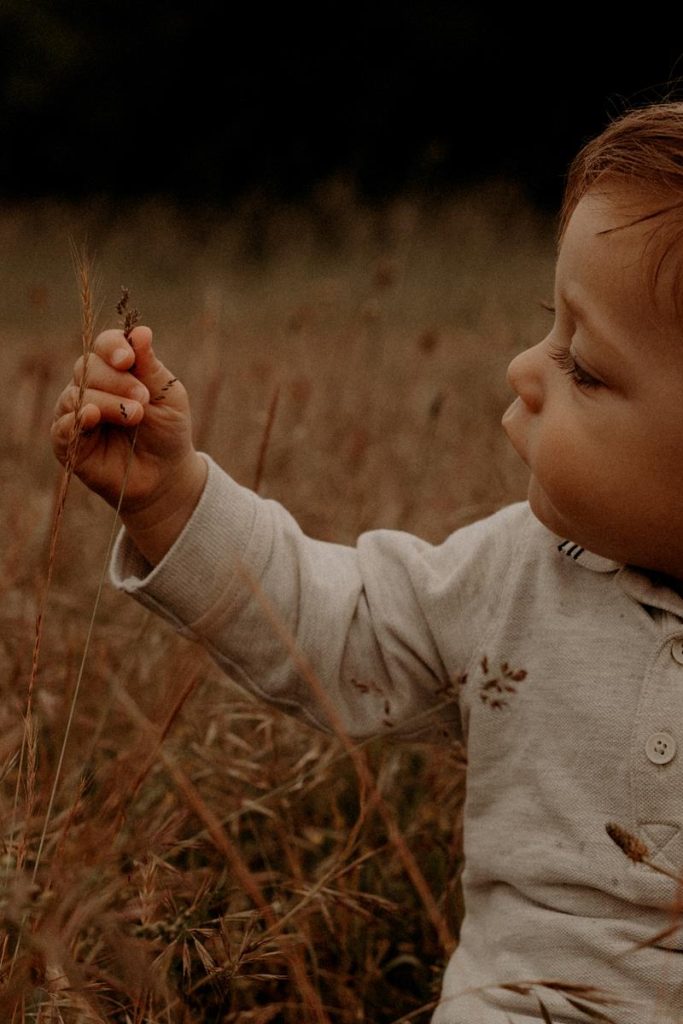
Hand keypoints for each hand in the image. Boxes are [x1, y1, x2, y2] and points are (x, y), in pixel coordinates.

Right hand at [52, 326, 206, 562]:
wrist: (166, 476)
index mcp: (117, 370)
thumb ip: (151, 367)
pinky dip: (75, 420)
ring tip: (135, 416)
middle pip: (87, 367)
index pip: (104, 346)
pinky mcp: (69, 444)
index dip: (112, 347)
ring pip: (76, 395)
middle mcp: (92, 387)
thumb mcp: (169, 397)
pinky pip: (62, 427)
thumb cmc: (168, 432)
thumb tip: (140, 331)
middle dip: (116, 380)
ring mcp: (77, 414)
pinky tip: (90, 418)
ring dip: (106, 403)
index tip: (129, 360)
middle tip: (142, 400)